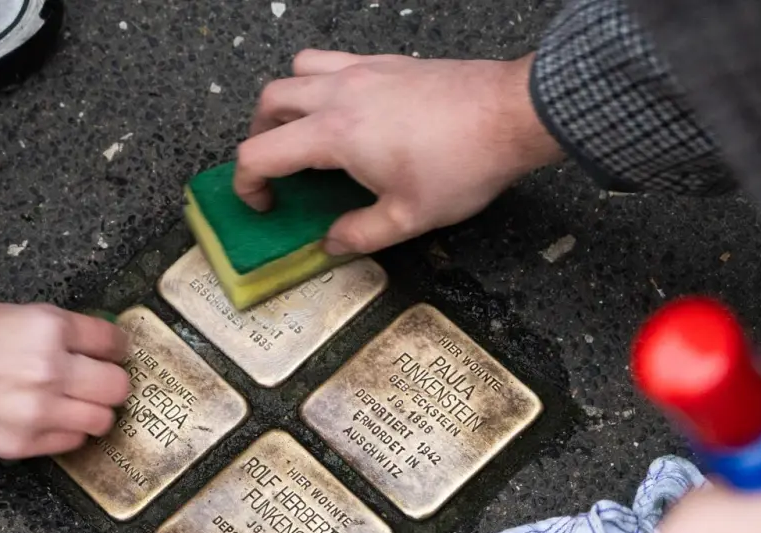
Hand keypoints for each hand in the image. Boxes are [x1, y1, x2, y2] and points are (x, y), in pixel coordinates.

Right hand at [0, 303, 130, 458]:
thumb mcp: (16, 316)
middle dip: (111, 383)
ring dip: (94, 412)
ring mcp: (42, 409)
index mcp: (50, 328)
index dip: (116, 348)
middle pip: (117, 386)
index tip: (114, 353)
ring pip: (102, 420)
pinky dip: (68, 432)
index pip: (111, 341)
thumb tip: (94, 343)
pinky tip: (53, 419)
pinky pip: (72, 442)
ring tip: (78, 405)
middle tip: (101, 382)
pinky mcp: (28, 440)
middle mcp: (52, 369)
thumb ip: (57, 331)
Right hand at [234, 50, 564, 254]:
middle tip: (274, 169)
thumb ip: (360, 235)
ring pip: (299, 69)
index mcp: (335, 133)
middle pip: (270, 100)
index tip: (263, 205)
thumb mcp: (408, 218)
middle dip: (259, 136)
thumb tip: (331, 244)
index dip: (248, 184)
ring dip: (287, 100)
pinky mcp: (389, 62)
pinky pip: (335, 61)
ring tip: (301, 132)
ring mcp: (364, 70)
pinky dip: (323, 82)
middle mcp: (340, 93)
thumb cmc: (464, 163)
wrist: (512, 114)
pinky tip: (347, 112)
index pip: (261, 151)